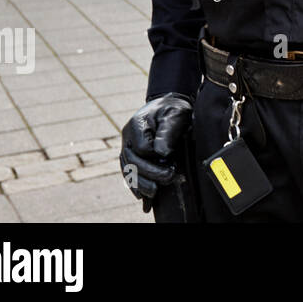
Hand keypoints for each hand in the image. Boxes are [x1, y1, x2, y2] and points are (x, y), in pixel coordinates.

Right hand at [119, 93, 193, 210]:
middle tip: (168, 177)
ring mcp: (127, 146)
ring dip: (140, 183)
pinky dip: (135, 184)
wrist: (168, 105)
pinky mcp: (131, 155)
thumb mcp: (175, 114)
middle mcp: (127, 136)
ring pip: (127, 169)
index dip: (155, 154)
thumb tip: (162, 153)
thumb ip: (168, 131)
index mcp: (137, 124)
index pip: (142, 147)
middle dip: (149, 172)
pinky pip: (128, 172)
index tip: (170, 157)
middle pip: (132, 160)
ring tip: (154, 192)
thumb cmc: (173, 109)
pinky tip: (142, 196)